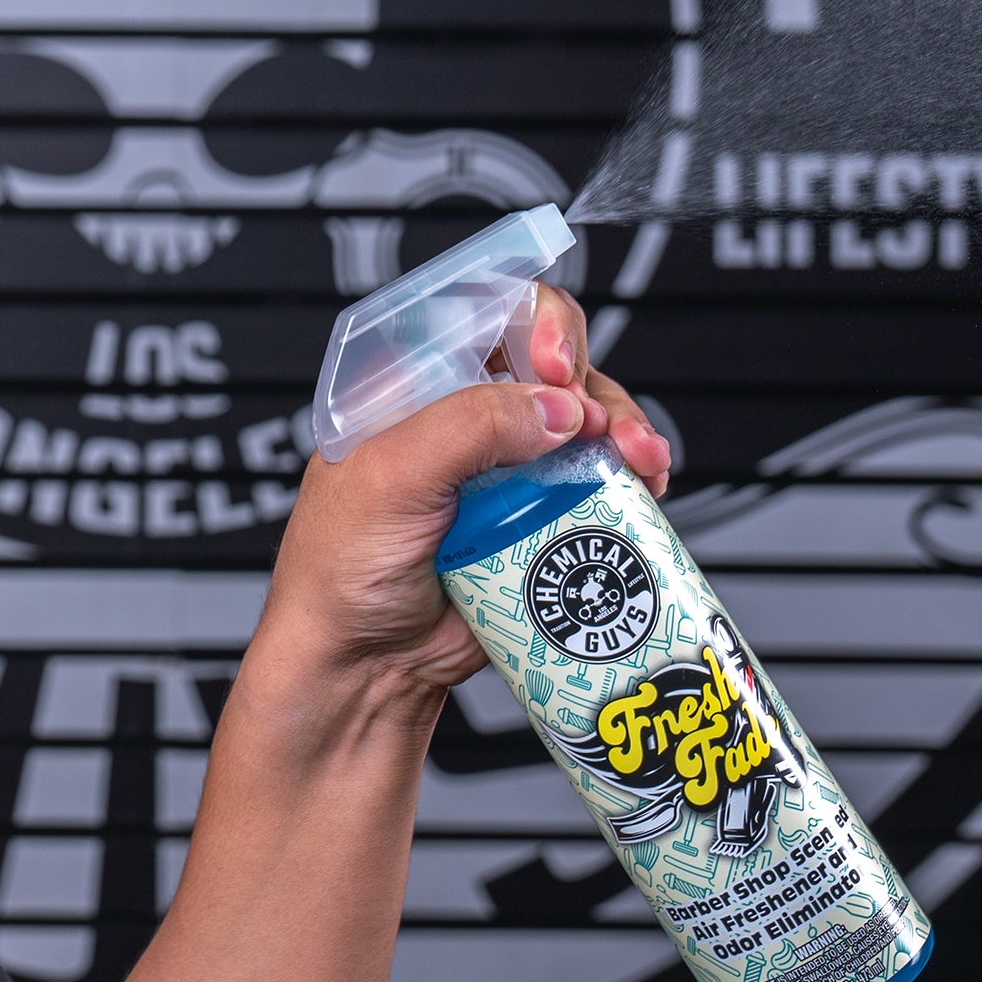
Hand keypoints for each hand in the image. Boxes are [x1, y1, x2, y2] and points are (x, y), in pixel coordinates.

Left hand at [247, 287, 672, 720]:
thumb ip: (467, 429)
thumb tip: (554, 406)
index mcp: (405, 388)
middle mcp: (458, 415)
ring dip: (622, 430)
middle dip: (587, 381)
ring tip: (638, 463)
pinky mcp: (540, 514)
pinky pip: (598, 480)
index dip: (524, 319)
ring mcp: (504, 465)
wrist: (366, 669)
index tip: (553, 362)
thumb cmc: (339, 571)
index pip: (473, 312)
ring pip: (583, 417)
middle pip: (545, 358)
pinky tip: (643, 490)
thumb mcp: (388, 481)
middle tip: (600, 423)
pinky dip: (629, 477)